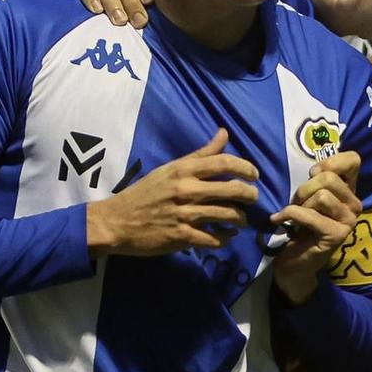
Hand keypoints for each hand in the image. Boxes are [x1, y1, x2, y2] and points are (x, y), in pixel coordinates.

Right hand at [84, 129, 259, 256]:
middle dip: (250, 195)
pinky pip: (215, 239)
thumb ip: (200, 154)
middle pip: (233, 190)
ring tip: (239, 220)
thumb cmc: (145, 193)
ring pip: (228, 215)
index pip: (224, 163)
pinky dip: (225, 238)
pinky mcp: (182, 237)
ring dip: (240, 219)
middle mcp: (186, 190)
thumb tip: (224, 133)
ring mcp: (184, 215)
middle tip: (252, 198)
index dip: (246, 168)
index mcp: (183, 171)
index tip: (254, 175)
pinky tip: (225, 235)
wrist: (116, 221)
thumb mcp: (170, 169)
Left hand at [270, 150, 363, 303]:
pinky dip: (288, 214)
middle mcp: (355, 205)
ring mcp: (348, 222)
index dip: (330, 162)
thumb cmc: (301, 227)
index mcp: (350, 192)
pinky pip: (308, 215)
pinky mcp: (336, 236)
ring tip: (294, 215)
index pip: (353, 160)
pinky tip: (279, 221)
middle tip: (298, 203)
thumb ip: (318, 179)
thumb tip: (317, 167)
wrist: (296, 264)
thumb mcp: (309, 197)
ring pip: (321, 195)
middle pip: (329, 178)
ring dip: (299, 203)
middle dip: (305, 188)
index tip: (313, 175)